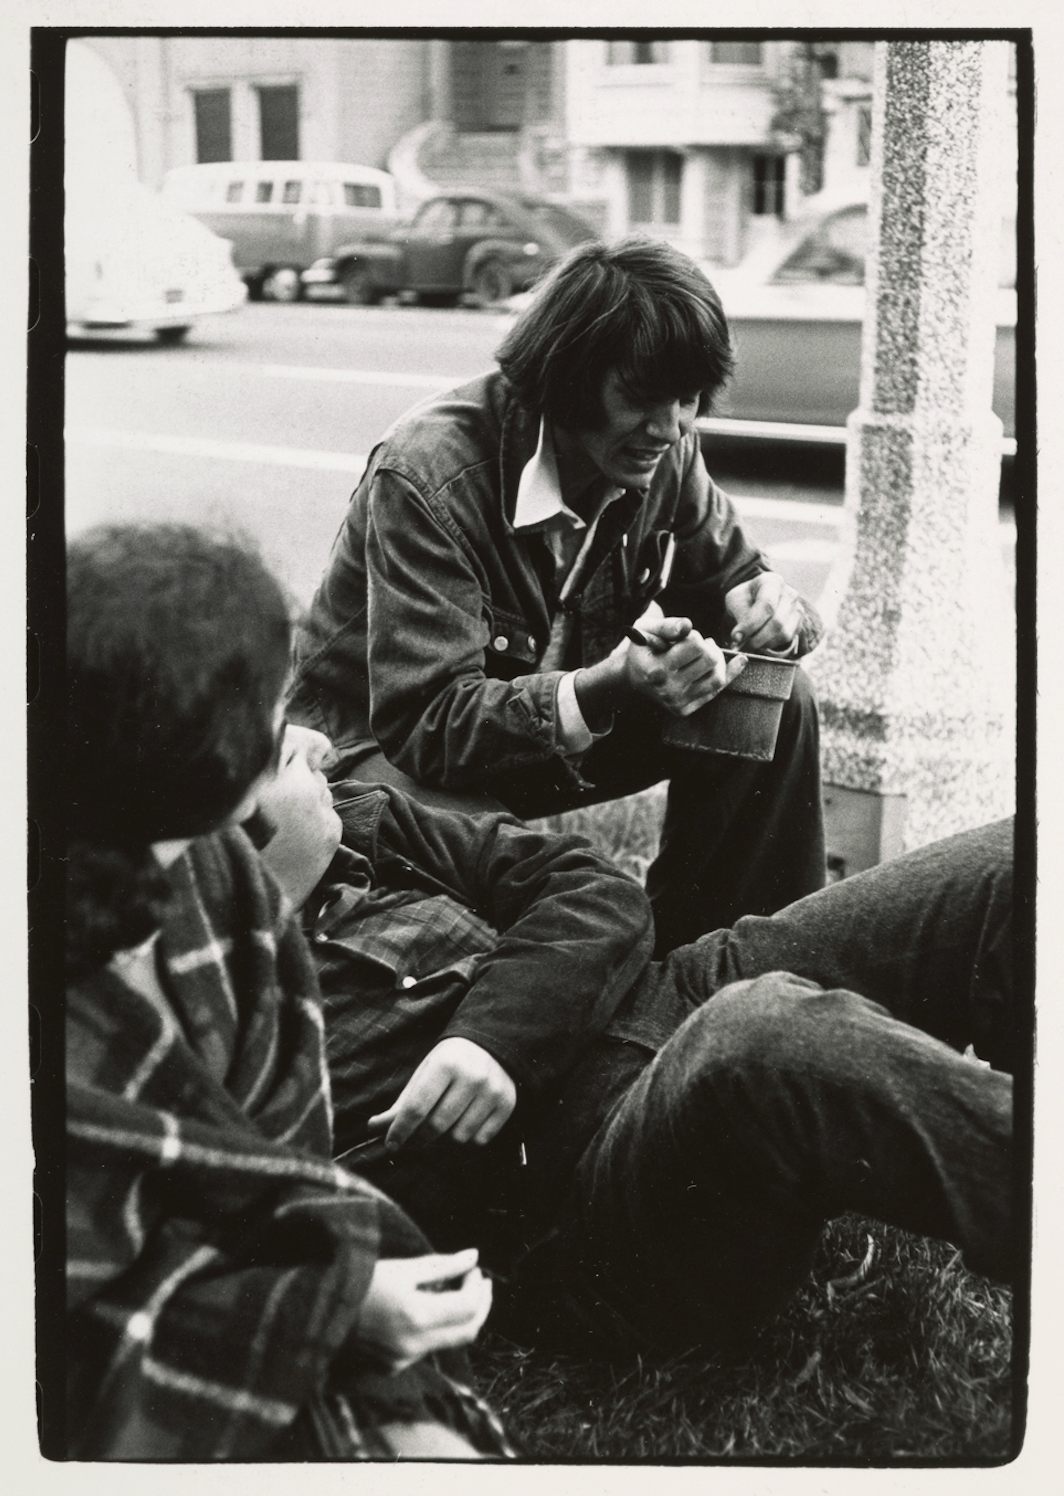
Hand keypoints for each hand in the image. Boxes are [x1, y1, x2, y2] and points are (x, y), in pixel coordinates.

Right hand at [355, 1249, 492, 1370]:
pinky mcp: (396, 1368)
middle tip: (480, 1282)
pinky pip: (430, 1348)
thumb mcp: (402, 1268)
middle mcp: (415, 1345)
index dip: (477, 1285)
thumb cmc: (361, 1282)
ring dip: (462, 1317)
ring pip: (451, 1341)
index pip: (468, 1306)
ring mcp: (405, 1361)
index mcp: (417, 1315)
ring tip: (456, 1290)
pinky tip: (431, 1308)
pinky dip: (438, 1328)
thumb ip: (442, 1265)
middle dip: (482, 1304)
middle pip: (469, 1331)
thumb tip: (473, 1257)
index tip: (473, 1269)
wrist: (320, 1314)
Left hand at [369, 1037, 516, 1149]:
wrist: (491, 1042)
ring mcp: (492, 1091)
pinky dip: (467, 1140)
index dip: (400, 1130)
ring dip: (444, 1141)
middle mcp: (472, 1077)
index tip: (391, 1144)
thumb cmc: (451, 1060)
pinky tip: (461, 1126)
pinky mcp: (507, 1104)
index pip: (417, 1107)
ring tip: (439, 1130)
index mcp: (446, 1063)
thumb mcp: (425, 1072)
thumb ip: (402, 1102)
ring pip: (459, 1137)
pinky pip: (481, 1139)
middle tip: (411, 1140)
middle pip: (437, 1126)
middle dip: (419, 1139)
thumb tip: (374, 1128)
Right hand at [624, 616, 729, 717]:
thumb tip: (686, 626)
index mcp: (656, 670)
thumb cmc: (642, 647)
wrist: (631, 675)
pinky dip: (725, 674)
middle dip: (707, 647)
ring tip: (706, 654)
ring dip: (717, 661)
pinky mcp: (684, 710)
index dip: (694, 635)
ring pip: (718, 678)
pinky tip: (729, 662)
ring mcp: (676, 703)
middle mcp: (667, 690)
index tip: (684, 637)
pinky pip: (716, 691)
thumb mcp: (645, 628)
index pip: (695, 645)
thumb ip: (666, 625)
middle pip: (710, 660)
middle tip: (697, 645)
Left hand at [724, 572, 802, 652]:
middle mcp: (789, 593)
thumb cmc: (746, 598)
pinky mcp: (799, 622)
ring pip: (783, 633)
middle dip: (757, 637)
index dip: (752, 623)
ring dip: (763, 643)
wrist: (757, 599)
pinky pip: (787, 638)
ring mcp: (797, 608)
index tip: (737, 636)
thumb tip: (739, 637)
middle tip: (742, 645)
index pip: (767, 604)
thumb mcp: (736, 600)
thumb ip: (739, 615)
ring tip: (749, 643)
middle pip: (776, 622)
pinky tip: (760, 641)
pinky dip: (771, 644)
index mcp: (772, 581)